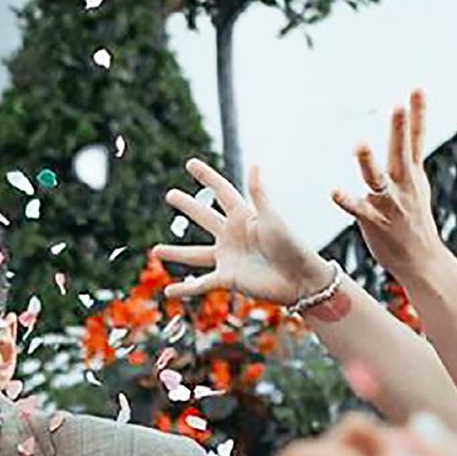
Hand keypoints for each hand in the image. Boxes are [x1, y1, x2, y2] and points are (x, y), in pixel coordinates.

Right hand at [153, 157, 323, 308]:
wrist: (301, 279)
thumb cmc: (292, 246)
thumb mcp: (273, 217)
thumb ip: (259, 193)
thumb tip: (254, 164)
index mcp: (243, 216)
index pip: (221, 191)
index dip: (206, 177)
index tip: (190, 164)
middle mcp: (232, 235)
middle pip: (203, 217)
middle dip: (187, 206)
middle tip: (170, 195)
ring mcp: (228, 257)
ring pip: (194, 254)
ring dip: (175, 253)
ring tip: (155, 250)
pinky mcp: (228, 279)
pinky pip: (201, 283)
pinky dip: (185, 288)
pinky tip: (168, 291)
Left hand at [330, 90, 442, 291]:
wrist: (422, 260)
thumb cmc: (414, 222)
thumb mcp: (417, 186)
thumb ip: (408, 160)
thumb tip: (406, 133)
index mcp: (413, 175)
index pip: (417, 139)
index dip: (418, 113)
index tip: (417, 88)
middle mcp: (404, 186)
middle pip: (402, 152)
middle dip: (400, 129)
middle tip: (397, 105)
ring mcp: (390, 203)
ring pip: (378, 179)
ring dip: (369, 162)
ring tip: (360, 144)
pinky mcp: (375, 221)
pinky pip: (359, 209)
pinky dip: (347, 199)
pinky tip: (334, 191)